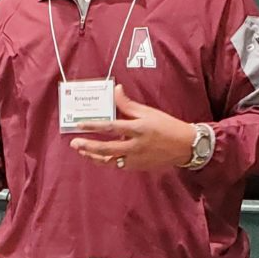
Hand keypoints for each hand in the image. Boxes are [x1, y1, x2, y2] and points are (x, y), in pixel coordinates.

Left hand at [70, 84, 194, 171]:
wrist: (184, 146)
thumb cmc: (166, 126)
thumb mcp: (148, 112)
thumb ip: (128, 105)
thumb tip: (116, 90)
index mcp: (139, 129)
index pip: (112, 127)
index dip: (94, 126)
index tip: (80, 124)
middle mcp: (136, 146)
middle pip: (107, 148)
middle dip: (88, 146)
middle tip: (74, 143)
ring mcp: (136, 159)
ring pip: (109, 161)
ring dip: (94, 156)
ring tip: (82, 151)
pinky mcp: (137, 167)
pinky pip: (117, 165)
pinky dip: (106, 161)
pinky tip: (97, 156)